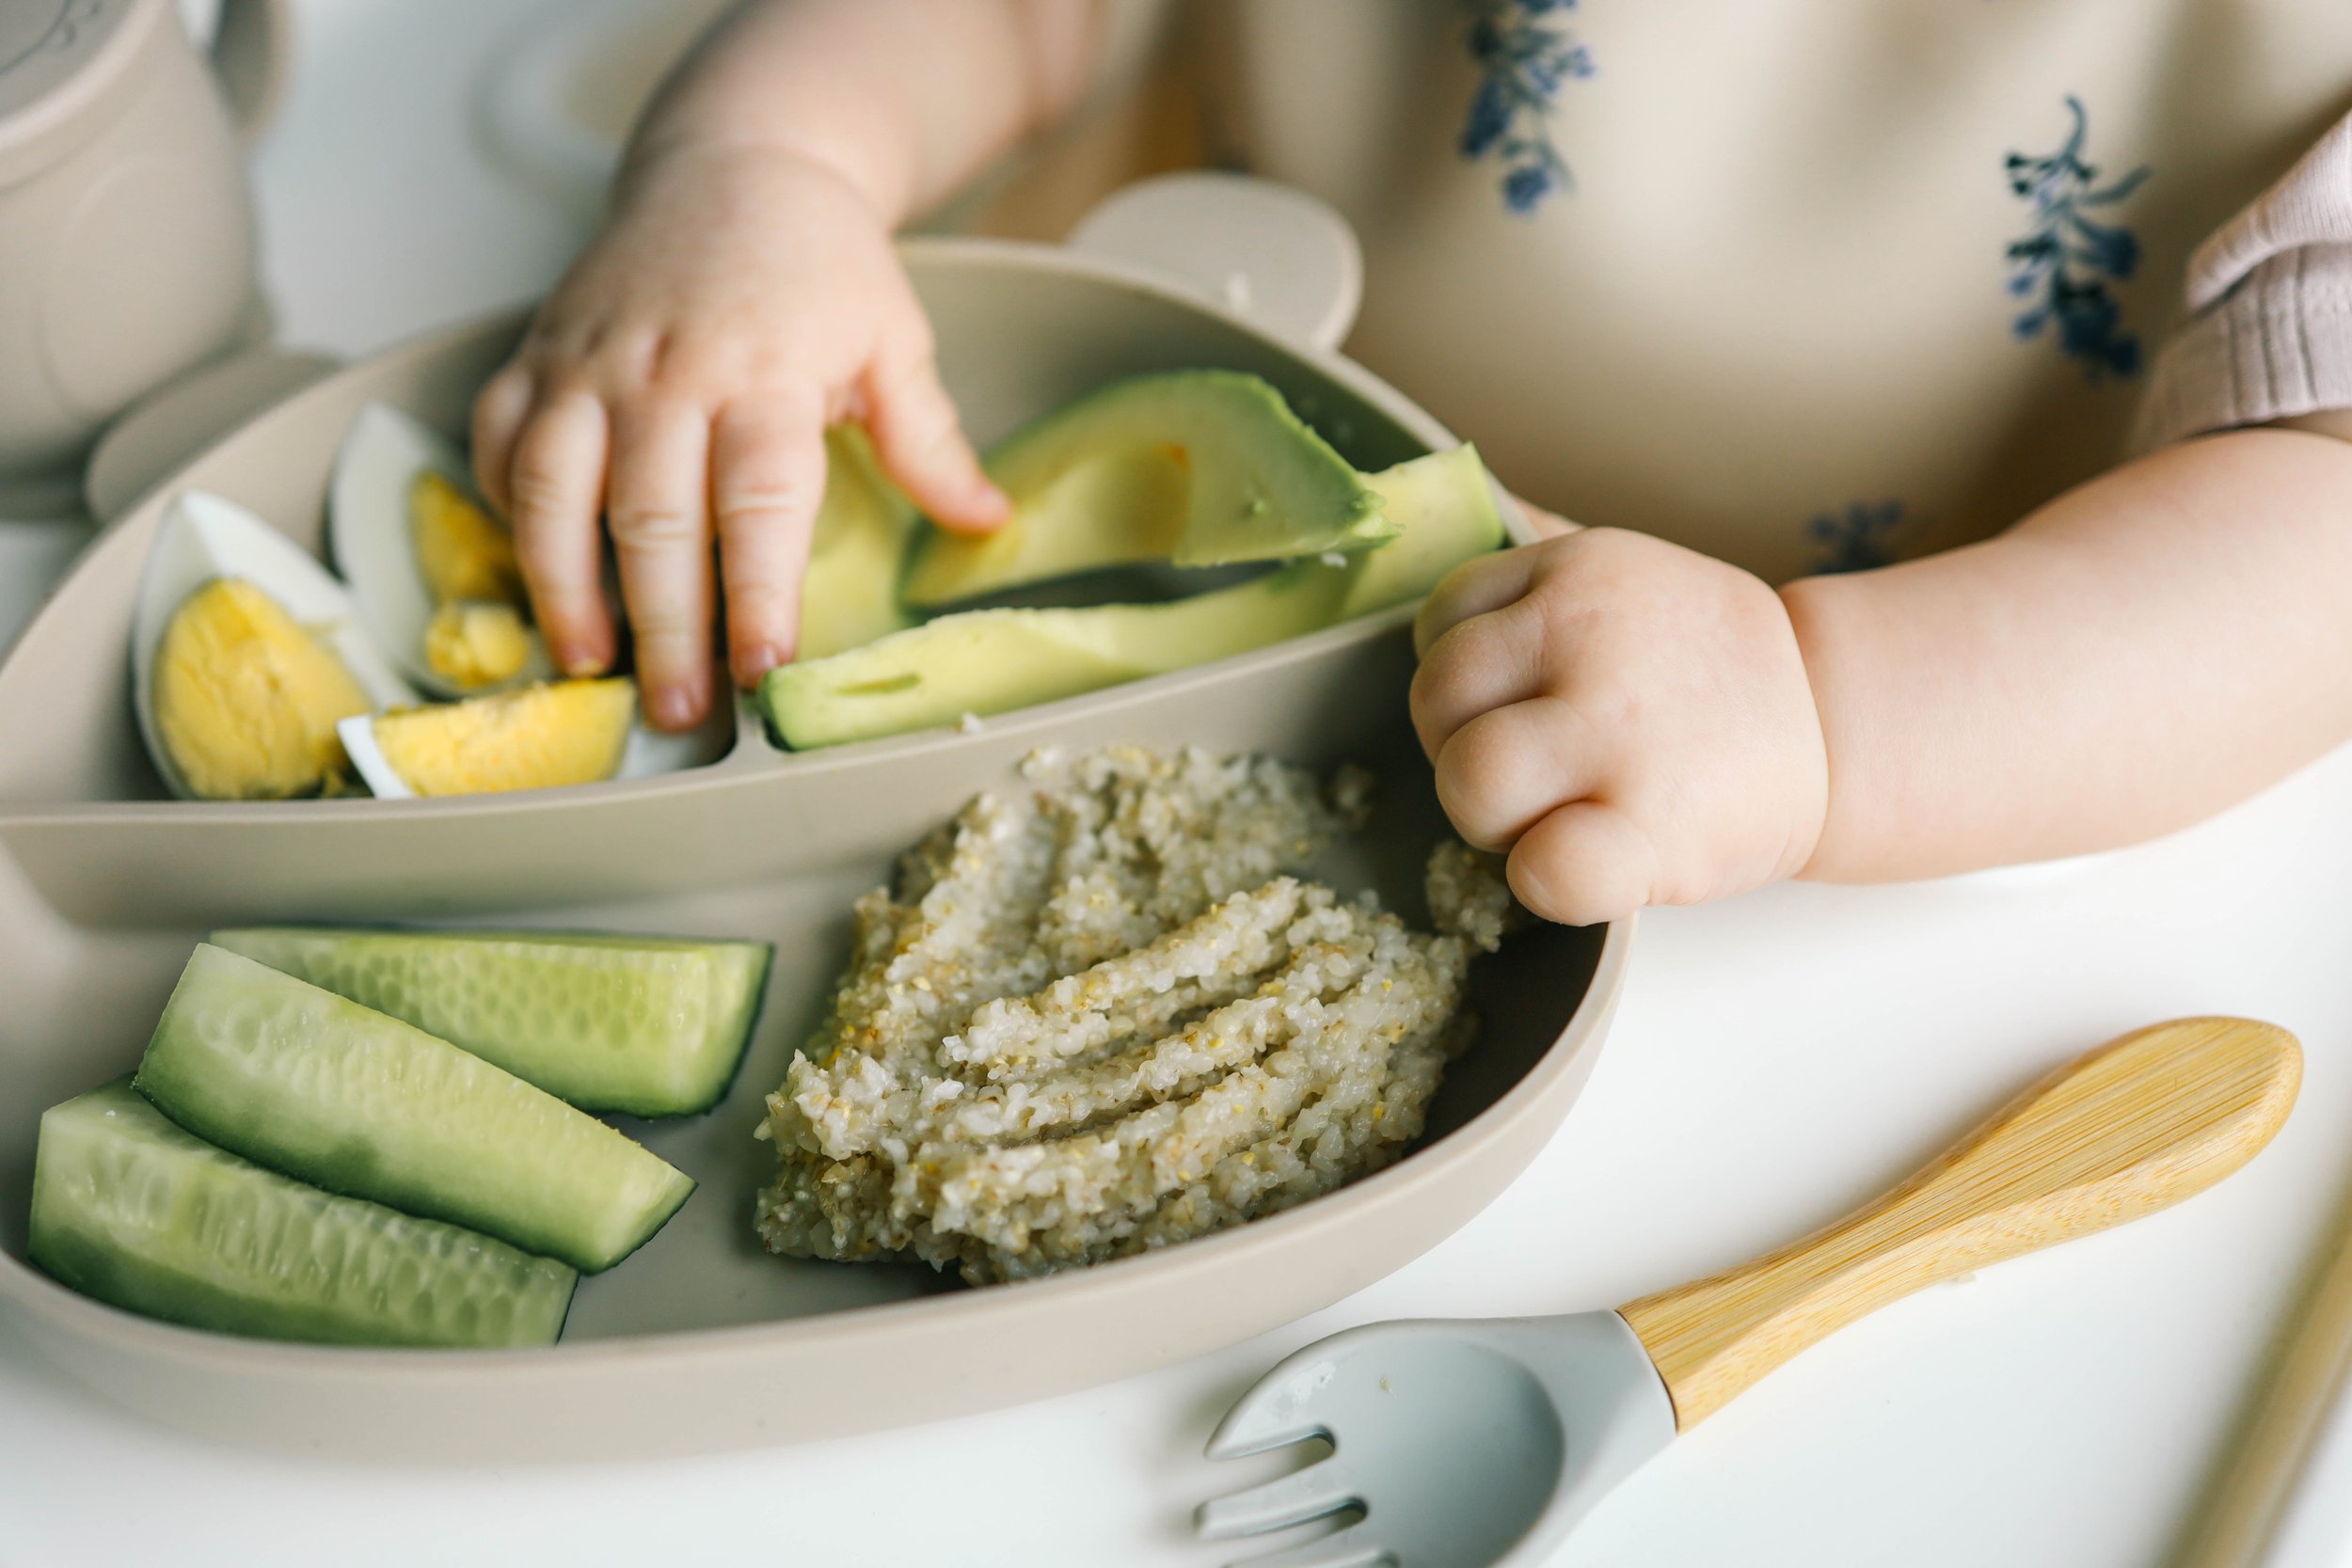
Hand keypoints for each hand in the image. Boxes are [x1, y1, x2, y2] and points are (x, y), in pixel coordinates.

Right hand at [471, 143, 1007, 729]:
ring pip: (551, 489)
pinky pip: (497, 442)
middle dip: (665, 627)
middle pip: (653, 518)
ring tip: (590, 663)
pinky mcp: (536, 355)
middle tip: (681, 710)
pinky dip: (504, 514)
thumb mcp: (894, 342)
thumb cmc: (820, 264)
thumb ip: (930, 442)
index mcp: (766, 373)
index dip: (758, 591)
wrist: (734, 159)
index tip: (764, 669)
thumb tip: (989, 522)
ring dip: (563, 587)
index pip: (759, 499)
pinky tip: (536, 575)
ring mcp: (588, 363)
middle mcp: (665, 372)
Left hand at [1410, 527, 1830, 924]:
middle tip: (1535, 769)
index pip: (1441, 625)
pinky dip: (1545, 882)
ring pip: (1469, 783)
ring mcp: (1619, 734)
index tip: (1521, 703)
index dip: (1467, 682)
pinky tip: (1587, 863)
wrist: (1838, 728)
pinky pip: (1542, 872)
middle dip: (1462, 748)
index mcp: (1575, 572)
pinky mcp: (1652, 831)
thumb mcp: (1627, 578)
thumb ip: (1537, 560)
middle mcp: (1589, 638)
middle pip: (1437, 702)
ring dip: (1496, 819)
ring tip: (1562, 812)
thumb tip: (1440, 493)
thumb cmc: (1704, 670)